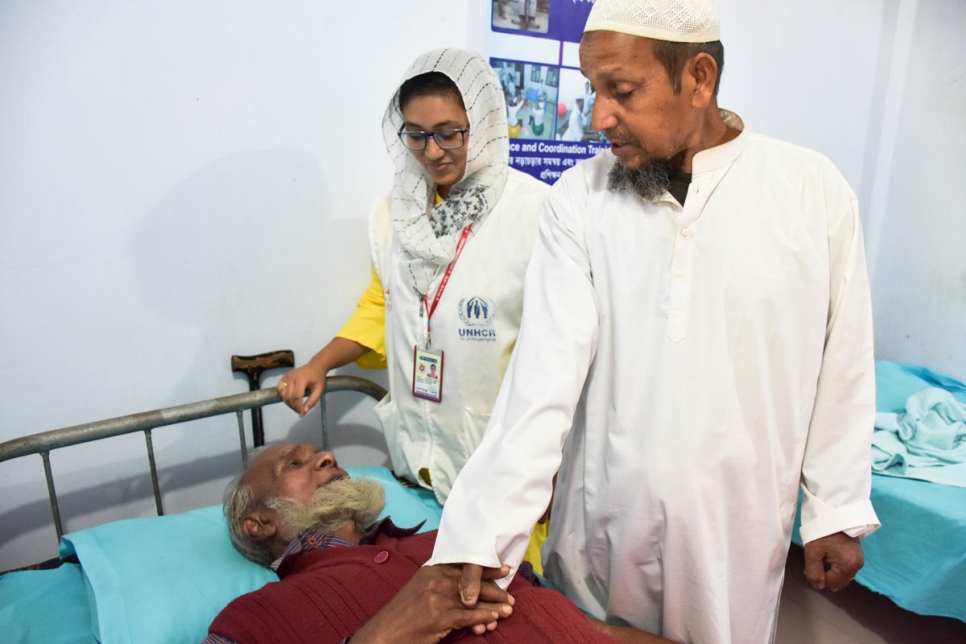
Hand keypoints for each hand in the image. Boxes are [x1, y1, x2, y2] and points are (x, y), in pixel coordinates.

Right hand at [277, 363, 326, 416]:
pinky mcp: (283, 377)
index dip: (298, 407)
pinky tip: (290, 399)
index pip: (297, 396)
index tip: (302, 414)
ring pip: (283, 394)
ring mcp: (286, 376)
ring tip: (297, 406)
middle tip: (300, 411)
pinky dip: (283, 396)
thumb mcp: (319, 390)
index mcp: (302, 379)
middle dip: (294, 407)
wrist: (315, 367)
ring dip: (289, 403)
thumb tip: (304, 411)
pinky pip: (280, 389)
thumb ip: (312, 401)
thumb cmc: (318, 379)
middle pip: (289, 396)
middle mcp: (291, 377)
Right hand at [350, 564, 513, 643]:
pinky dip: (484, 616)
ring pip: (474, 598)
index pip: (463, 564)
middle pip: (472, 580)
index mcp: (430, 570)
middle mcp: (434, 580)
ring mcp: (436, 598)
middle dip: (494, 586)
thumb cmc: (402, 615)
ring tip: (509, 607)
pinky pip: (468, 615)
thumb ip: (439, 583)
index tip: (502, 568)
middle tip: (510, 592)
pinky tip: (495, 618)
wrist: (383, 634)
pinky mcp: (438, 617)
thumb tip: (464, 586)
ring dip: (494, 603)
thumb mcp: (419, 590)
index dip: (485, 567)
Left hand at [803, 531, 863, 591]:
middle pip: (839, 580)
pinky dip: (836, 563)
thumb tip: (819, 586)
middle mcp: (858, 565)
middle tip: (816, 558)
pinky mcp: (857, 553)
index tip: (812, 564)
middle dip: (826, 573)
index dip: (819, 577)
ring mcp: (859, 558)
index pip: (832, 584)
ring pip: (842, 574)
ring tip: (822, 553)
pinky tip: (829, 552)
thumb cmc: (822, 531)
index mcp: (848, 566)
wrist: (834, 511)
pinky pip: (846, 565)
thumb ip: (814, 573)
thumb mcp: (812, 552)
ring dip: (831, 568)